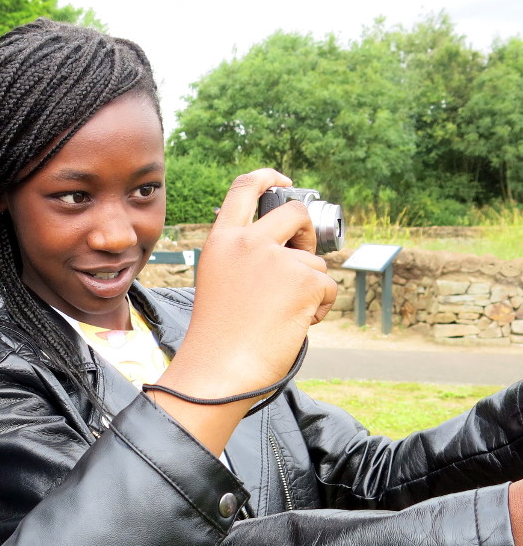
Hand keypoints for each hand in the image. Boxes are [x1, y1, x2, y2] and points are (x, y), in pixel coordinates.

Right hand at [153, 169, 336, 453]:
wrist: (221, 369)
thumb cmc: (218, 336)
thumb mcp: (220, 280)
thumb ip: (242, 256)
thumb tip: (286, 246)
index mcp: (221, 241)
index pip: (245, 188)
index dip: (269, 177)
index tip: (285, 181)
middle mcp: (247, 242)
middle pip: (294, 213)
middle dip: (306, 233)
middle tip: (303, 257)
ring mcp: (277, 259)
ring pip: (314, 262)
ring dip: (310, 287)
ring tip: (283, 316)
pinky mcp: (304, 281)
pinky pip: (327, 286)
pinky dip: (319, 307)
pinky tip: (295, 324)